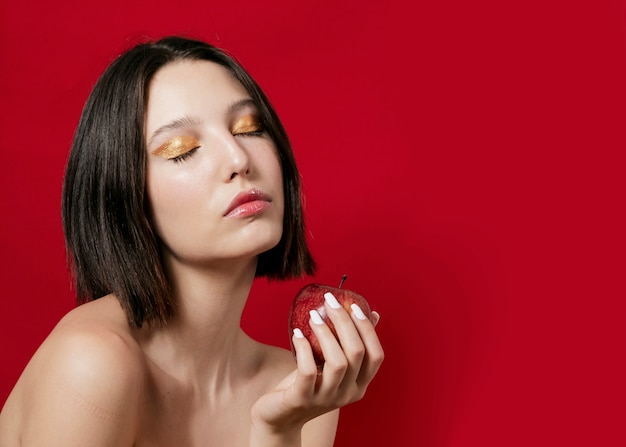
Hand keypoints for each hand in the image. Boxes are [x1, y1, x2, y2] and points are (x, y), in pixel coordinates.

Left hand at [250, 292, 383, 442]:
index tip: (353, 306)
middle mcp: (347, 394)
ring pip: (338, 362)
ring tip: (313, 316)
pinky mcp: (302, 399)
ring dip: (325, 333)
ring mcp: (326, 398)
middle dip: (344, 322)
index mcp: (359, 385)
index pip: (376, 356)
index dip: (368, 329)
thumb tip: (371, 314)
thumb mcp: (331, 364)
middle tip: (329, 301)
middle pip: (357, 353)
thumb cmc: (307, 384)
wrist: (279, 416)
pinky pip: (308, 371)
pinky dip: (304, 348)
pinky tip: (297, 334)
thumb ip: (348, 343)